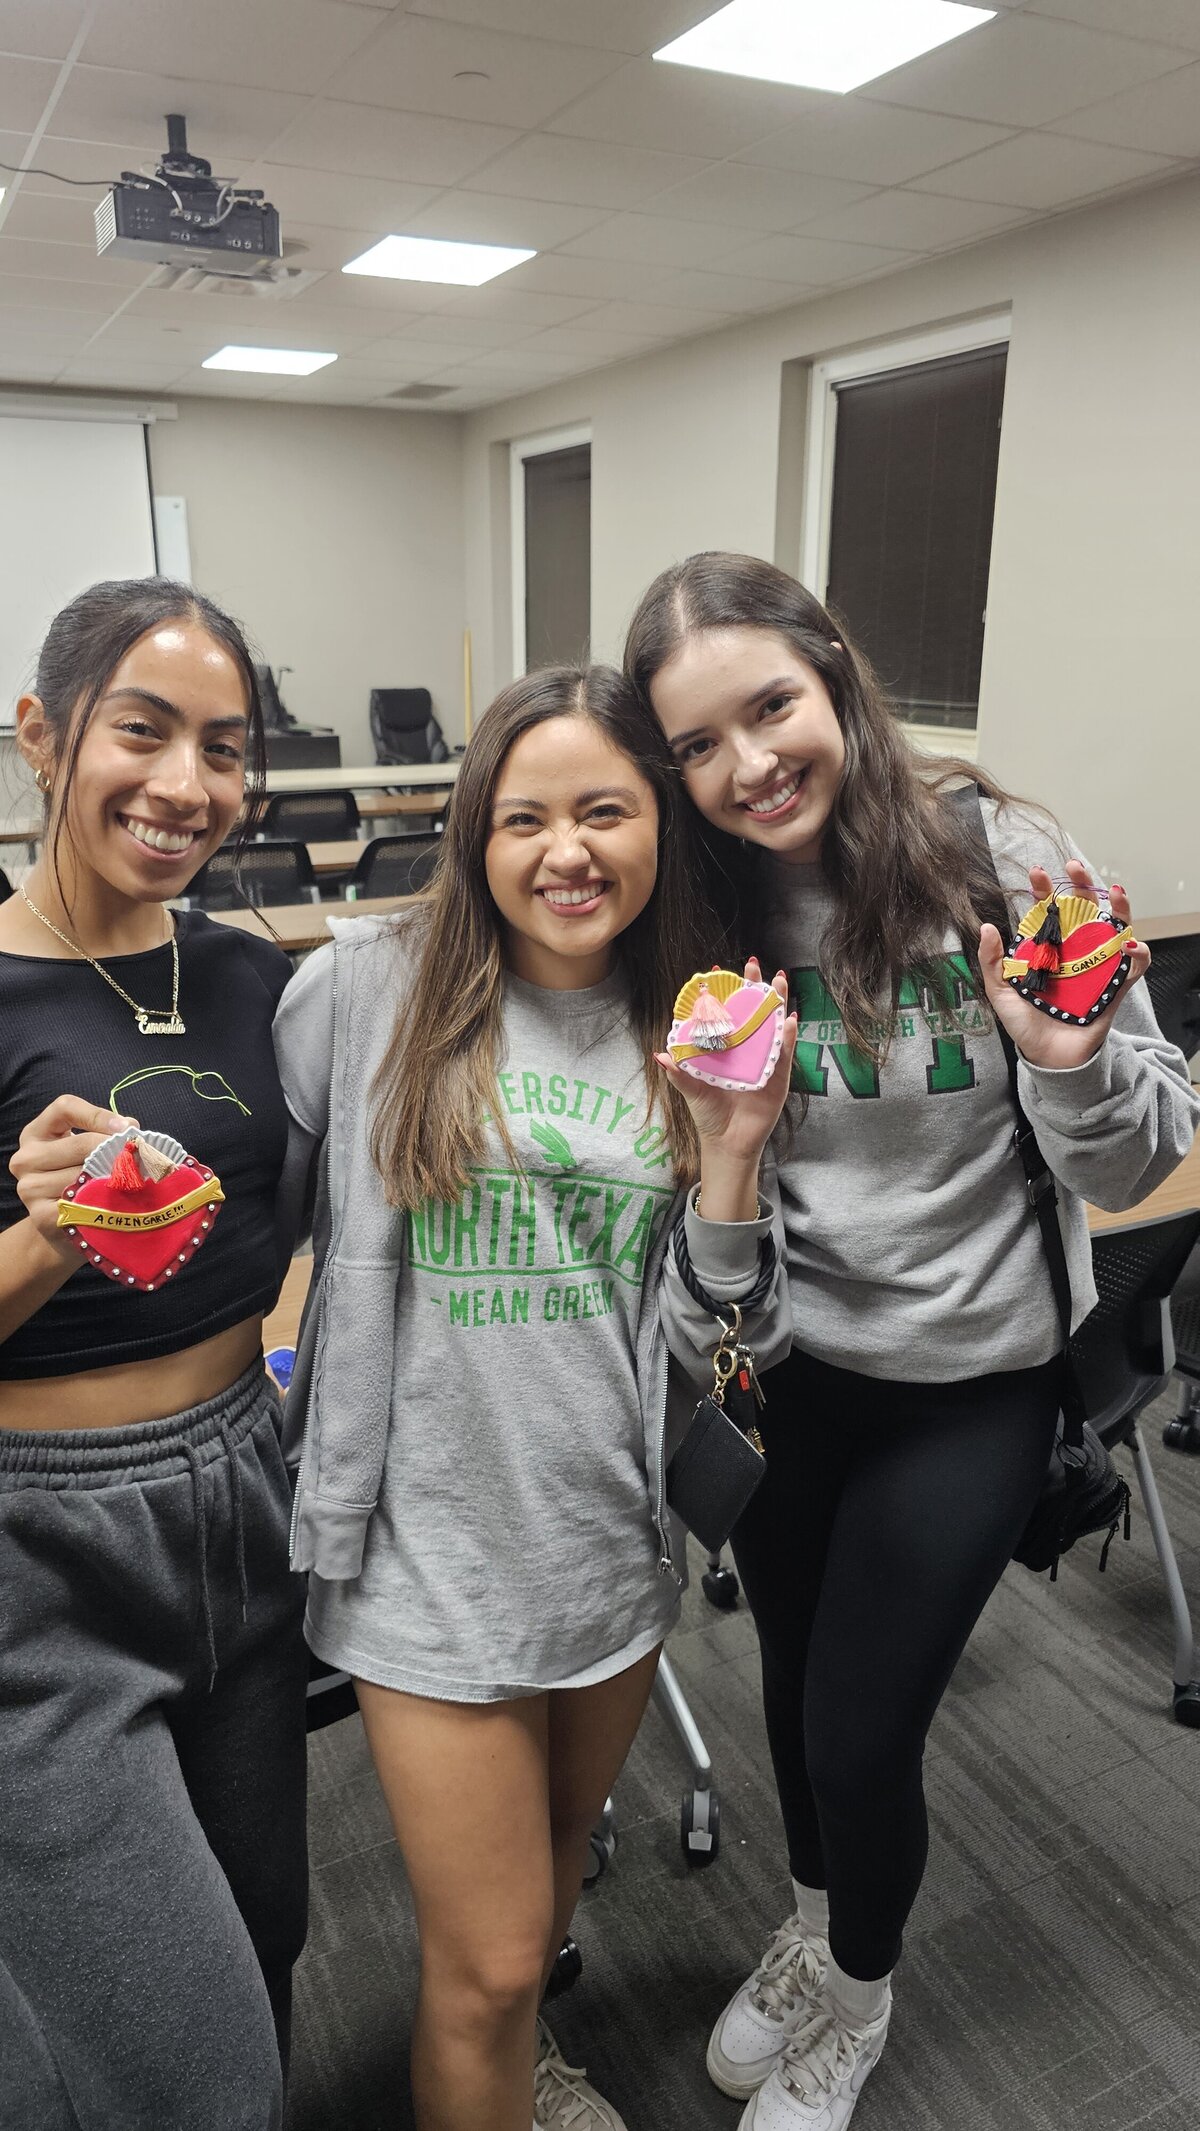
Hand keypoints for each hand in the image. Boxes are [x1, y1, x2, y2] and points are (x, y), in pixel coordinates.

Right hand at [10, 1096, 136, 1257]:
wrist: (65, 1228)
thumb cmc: (82, 1180)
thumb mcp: (85, 1151)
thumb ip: (104, 1134)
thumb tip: (131, 1128)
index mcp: (35, 1134)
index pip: (65, 1108)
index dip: (99, 1114)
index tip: (127, 1127)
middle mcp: (26, 1158)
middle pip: (81, 1143)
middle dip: (116, 1150)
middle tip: (142, 1158)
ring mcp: (30, 1188)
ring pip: (84, 1174)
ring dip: (114, 1178)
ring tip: (132, 1181)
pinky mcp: (41, 1216)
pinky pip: (82, 1202)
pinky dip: (104, 1200)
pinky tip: (116, 1202)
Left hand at [656, 958, 797, 1161]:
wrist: (728, 1143)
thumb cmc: (709, 1115)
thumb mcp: (691, 1091)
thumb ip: (678, 1073)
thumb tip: (660, 1055)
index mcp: (725, 1050)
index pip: (726, 1015)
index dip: (725, 994)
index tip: (718, 971)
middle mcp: (746, 1051)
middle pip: (752, 1014)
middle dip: (754, 989)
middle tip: (752, 964)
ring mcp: (764, 1061)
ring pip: (772, 1026)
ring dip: (776, 1003)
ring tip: (778, 980)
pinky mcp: (778, 1076)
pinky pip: (784, 1052)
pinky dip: (787, 1035)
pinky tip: (788, 1018)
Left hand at [978, 861, 1149, 1069]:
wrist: (1047, 1057)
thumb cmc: (1024, 1023)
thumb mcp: (1000, 992)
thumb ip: (991, 962)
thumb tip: (987, 928)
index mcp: (1048, 947)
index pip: (1048, 911)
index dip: (1045, 890)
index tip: (1037, 874)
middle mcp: (1075, 950)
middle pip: (1085, 909)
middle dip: (1083, 884)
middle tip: (1074, 868)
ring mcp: (1097, 964)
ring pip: (1115, 927)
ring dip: (1119, 908)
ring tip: (1114, 893)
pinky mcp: (1117, 984)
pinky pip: (1135, 963)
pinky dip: (1137, 951)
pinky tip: (1126, 945)